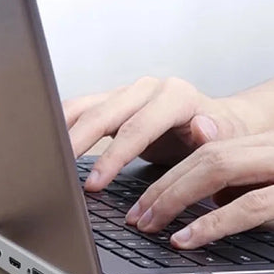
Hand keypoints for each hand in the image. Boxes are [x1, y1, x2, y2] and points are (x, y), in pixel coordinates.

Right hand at [63, 77, 249, 190]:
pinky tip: (51, 143)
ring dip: (63, 131)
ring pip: (86, 106)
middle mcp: (148, 89)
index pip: (136, 127)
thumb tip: (202, 127)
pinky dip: (64, 125)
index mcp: (175, 95)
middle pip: (103, 112)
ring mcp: (128, 93)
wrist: (219, 121)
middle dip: (78, 143)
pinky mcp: (114, 102)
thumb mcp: (227, 139)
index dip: (112, 157)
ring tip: (47, 157)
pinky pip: (82, 109)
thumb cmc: (222, 134)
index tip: (95, 184)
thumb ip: (214, 134)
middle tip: (58, 170)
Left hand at [125, 114, 273, 252]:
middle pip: (211, 154)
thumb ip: (268, 180)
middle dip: (166, 185)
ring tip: (150, 224)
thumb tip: (217, 198)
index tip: (148, 197)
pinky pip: (255, 204)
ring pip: (223, 171)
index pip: (217, 146)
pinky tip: (191, 238)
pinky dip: (215, 222)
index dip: (176, 172)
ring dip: (178, 200)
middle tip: (137, 213)